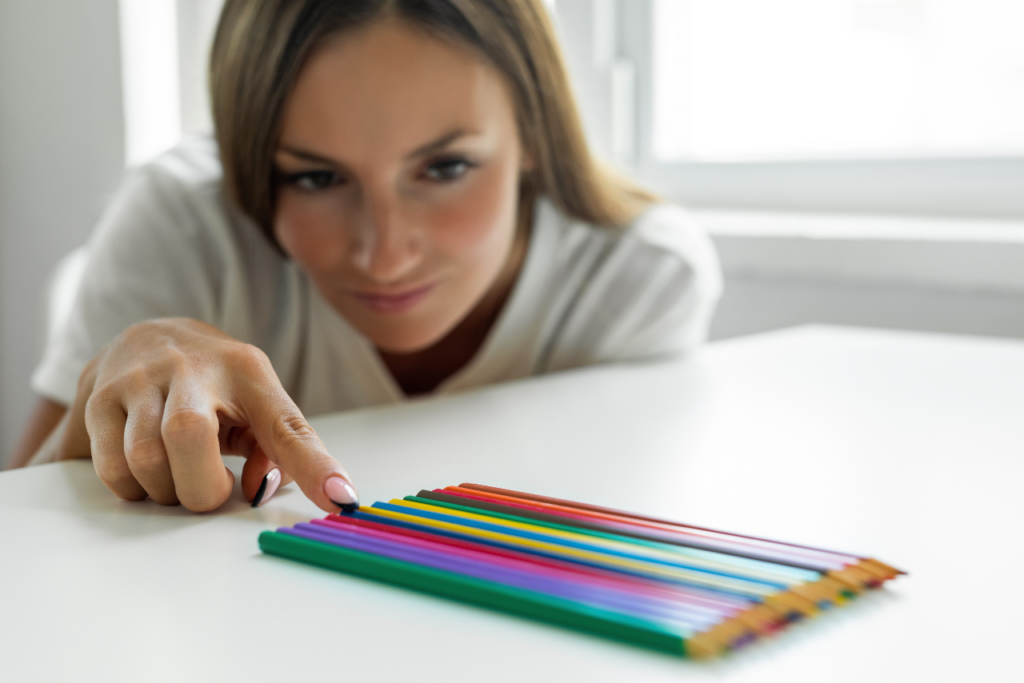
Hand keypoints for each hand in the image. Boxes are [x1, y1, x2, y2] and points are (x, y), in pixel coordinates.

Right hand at [59, 318, 357, 511]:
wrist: (148, 338)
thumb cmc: (217, 385)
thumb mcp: (257, 406)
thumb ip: (278, 452)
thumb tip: (261, 492)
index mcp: (247, 370)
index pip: (285, 423)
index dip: (314, 467)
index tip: (342, 501)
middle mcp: (190, 366)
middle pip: (189, 437)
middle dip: (202, 488)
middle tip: (210, 488)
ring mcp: (139, 379)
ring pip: (145, 458)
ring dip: (167, 491)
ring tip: (179, 476)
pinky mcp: (98, 399)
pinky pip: (112, 468)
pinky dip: (133, 488)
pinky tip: (147, 472)